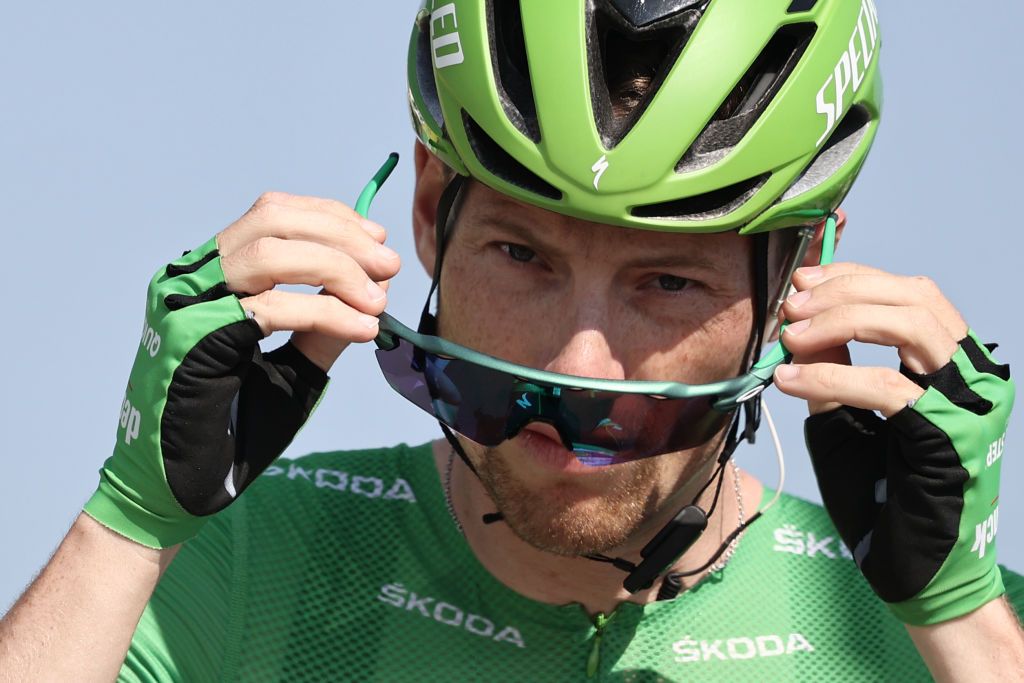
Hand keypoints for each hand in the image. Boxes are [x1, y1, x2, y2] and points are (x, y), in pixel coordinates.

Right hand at [83, 192, 399, 547]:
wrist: (180, 487)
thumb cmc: (233, 430)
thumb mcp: (293, 367)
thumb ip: (326, 327)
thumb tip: (374, 291)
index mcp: (213, 275)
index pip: (274, 214)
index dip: (332, 218)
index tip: (378, 242)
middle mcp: (193, 278)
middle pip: (273, 219)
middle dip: (342, 236)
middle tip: (389, 265)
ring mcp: (186, 304)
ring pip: (269, 251)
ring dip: (336, 267)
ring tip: (378, 299)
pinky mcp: (191, 338)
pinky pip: (269, 309)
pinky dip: (325, 312)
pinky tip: (362, 329)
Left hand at [773, 263, 1014, 624]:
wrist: (909, 566)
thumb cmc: (879, 495)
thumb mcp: (843, 415)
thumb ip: (831, 368)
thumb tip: (803, 322)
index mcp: (950, 364)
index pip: (909, 292)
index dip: (852, 278)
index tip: (801, 283)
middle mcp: (971, 375)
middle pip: (913, 295)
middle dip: (843, 292)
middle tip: (792, 309)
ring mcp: (970, 403)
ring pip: (911, 325)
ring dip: (840, 320)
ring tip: (791, 337)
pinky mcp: (952, 436)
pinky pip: (887, 388)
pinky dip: (830, 377)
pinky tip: (789, 381)